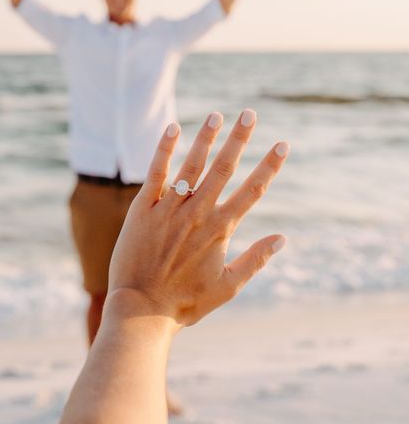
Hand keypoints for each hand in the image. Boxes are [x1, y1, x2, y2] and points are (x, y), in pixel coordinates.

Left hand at [108, 110, 287, 329]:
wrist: (141, 310)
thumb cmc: (186, 302)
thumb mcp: (228, 286)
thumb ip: (255, 260)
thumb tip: (282, 238)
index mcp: (220, 229)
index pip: (252, 190)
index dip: (269, 166)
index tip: (282, 144)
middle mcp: (198, 213)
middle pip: (224, 168)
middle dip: (239, 139)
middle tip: (250, 114)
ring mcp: (170, 208)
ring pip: (192, 165)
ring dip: (206, 138)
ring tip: (217, 115)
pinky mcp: (143, 208)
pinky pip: (156, 172)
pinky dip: (164, 149)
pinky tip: (173, 128)